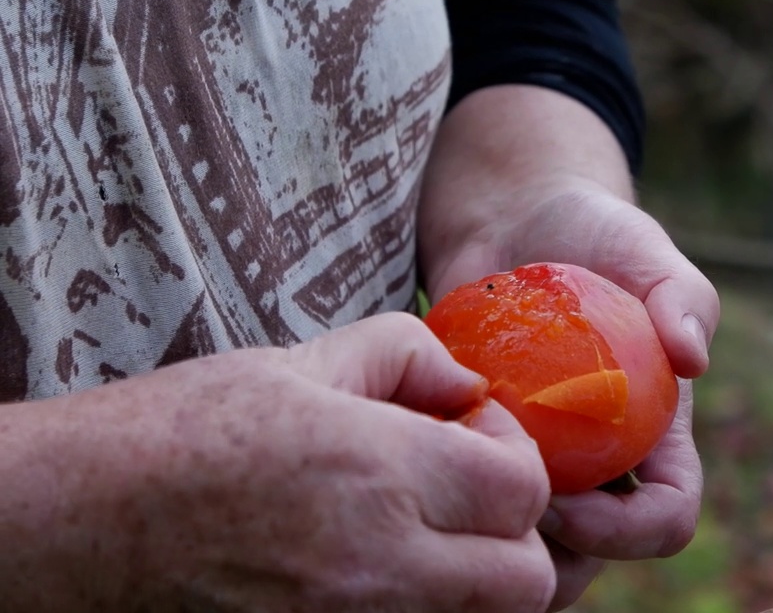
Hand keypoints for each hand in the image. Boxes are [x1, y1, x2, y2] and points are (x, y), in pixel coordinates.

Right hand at [0, 313, 554, 611]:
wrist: (76, 522)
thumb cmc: (180, 434)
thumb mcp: (298, 363)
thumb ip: (405, 354)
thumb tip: (468, 385)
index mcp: (376, 474)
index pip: (523, 492)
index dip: (516, 456)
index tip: (471, 436)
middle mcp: (376, 567)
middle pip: (525, 581)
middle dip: (517, 533)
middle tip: (469, 494)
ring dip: (481, 580)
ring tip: (432, 531)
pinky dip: (433, 609)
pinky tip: (391, 566)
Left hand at [419, 85, 719, 608]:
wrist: (515, 216)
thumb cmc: (595, 235)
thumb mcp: (645, 251)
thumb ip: (682, 295)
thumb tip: (693, 358)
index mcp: (652, 437)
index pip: (664, 520)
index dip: (625, 532)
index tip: (566, 499)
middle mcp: (597, 463)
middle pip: (589, 557)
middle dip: (545, 558)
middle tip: (487, 512)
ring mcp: (536, 459)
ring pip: (518, 543)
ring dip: (485, 539)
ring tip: (443, 495)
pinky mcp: (477, 443)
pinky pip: (460, 498)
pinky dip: (435, 496)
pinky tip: (406, 462)